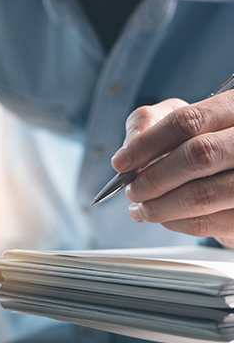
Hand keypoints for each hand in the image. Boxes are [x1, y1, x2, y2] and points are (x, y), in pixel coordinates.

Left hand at [112, 91, 233, 247]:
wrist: (232, 172)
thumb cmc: (203, 140)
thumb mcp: (179, 119)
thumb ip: (150, 122)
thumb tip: (130, 147)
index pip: (189, 122)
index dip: (147, 144)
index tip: (121, 162)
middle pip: (199, 156)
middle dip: (153, 178)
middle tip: (132, 190)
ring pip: (202, 194)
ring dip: (159, 206)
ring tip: (141, 208)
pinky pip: (207, 222)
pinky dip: (175, 222)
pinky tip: (164, 217)